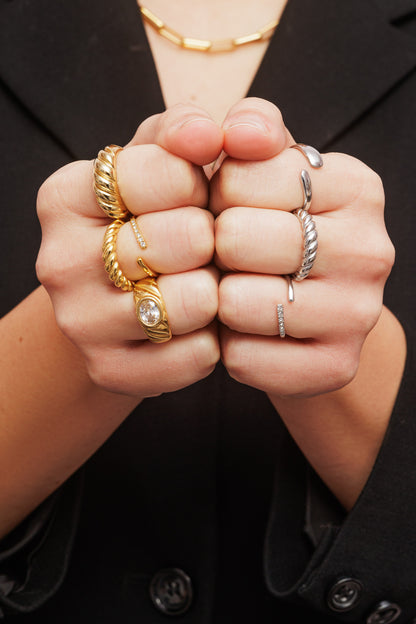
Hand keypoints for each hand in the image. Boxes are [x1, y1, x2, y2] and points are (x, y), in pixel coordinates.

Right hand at [36, 104, 223, 396]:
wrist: (119, 300)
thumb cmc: (152, 219)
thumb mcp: (161, 160)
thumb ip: (187, 128)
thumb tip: (210, 131)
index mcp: (65, 195)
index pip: (166, 171)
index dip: (199, 183)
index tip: (192, 195)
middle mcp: (58, 260)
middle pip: (185, 238)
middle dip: (210, 238)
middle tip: (200, 246)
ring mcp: (79, 322)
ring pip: (193, 300)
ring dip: (214, 290)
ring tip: (200, 283)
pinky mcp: (109, 370)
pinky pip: (196, 354)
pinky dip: (212, 339)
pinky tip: (195, 326)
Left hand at [211, 98, 394, 397]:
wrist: (306, 312)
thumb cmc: (271, 227)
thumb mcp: (264, 167)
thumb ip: (251, 127)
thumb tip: (238, 131)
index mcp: (356, 187)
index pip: (240, 176)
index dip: (216, 195)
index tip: (232, 206)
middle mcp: (371, 249)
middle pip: (237, 239)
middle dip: (216, 248)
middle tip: (230, 256)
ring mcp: (360, 313)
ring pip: (237, 302)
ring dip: (219, 301)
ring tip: (237, 293)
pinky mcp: (336, 366)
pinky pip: (244, 358)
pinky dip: (229, 347)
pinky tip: (247, 334)